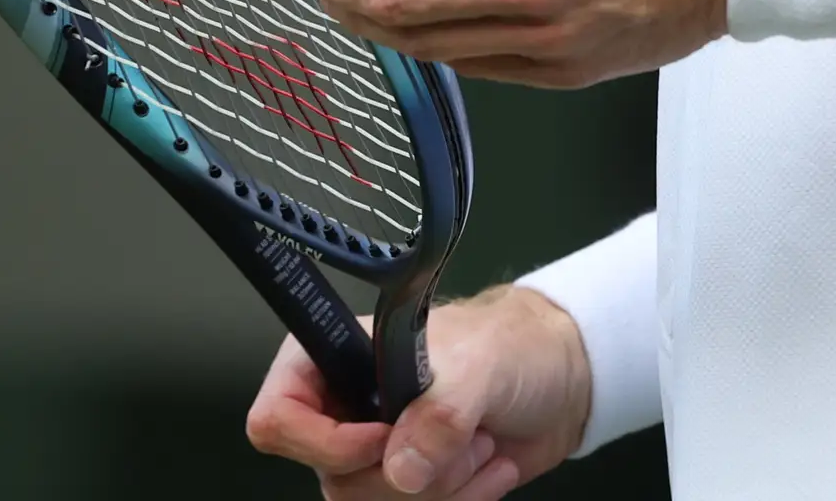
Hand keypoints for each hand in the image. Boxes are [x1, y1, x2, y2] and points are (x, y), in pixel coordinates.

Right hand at [245, 284, 594, 497]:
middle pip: (333, 480)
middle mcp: (344, 411)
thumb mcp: (476, 366)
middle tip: (457, 436)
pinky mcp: (409, 489)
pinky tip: (490, 468)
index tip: (383, 437)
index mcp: (334, 359)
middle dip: (408, 472)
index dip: (323, 441)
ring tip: (479, 445)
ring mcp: (376, 455)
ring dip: (443, 489)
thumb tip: (400, 469)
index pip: (277, 417)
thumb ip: (437, 413)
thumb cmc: (508, 348)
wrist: (558, 383)